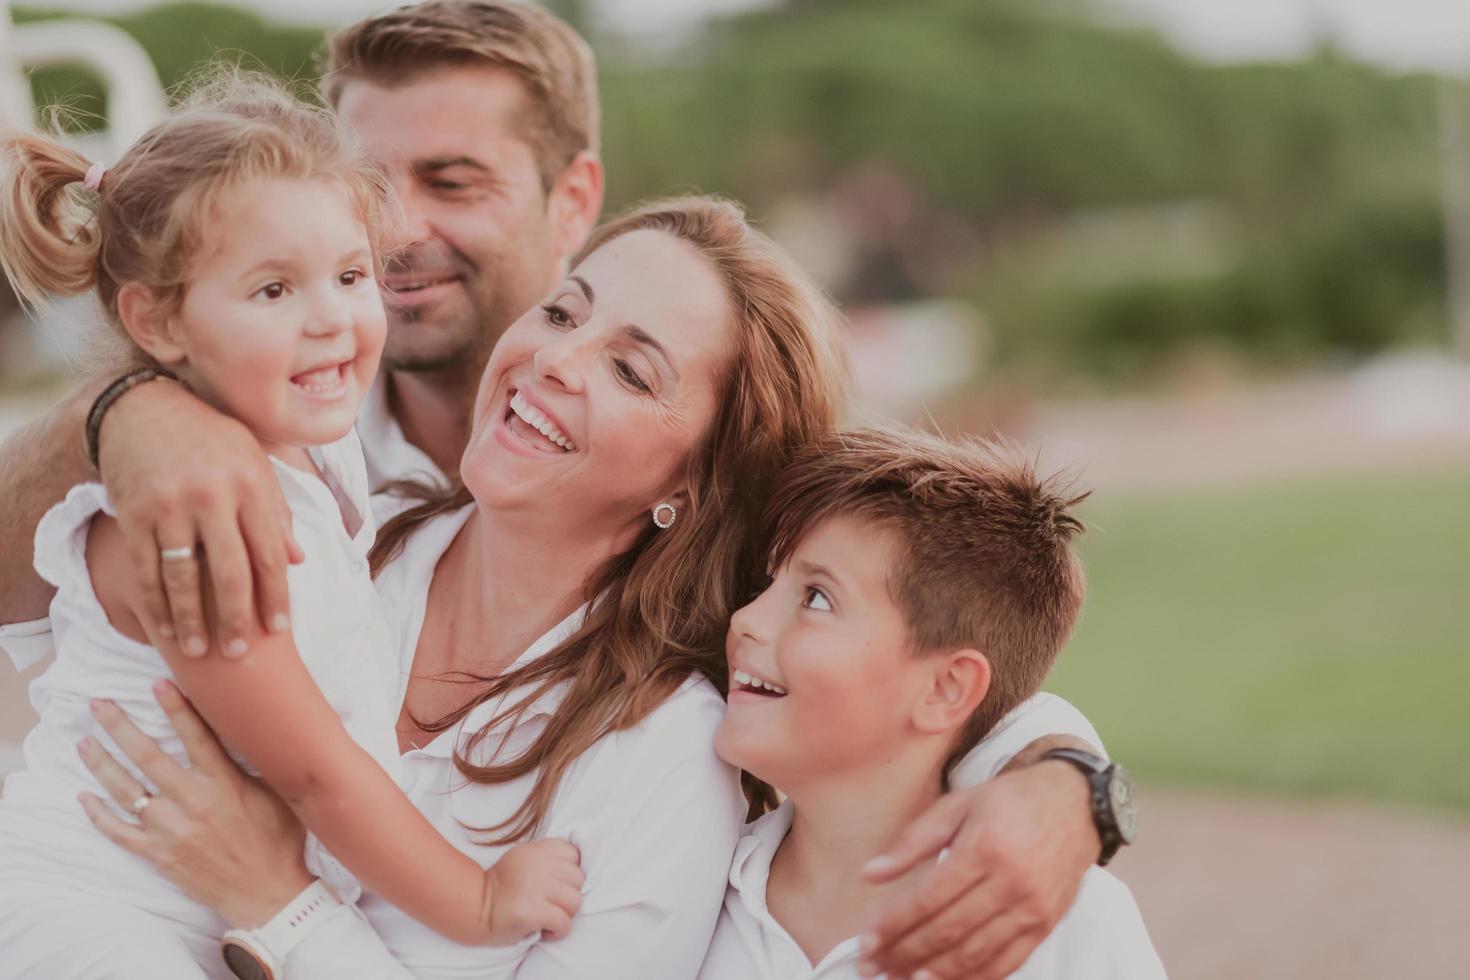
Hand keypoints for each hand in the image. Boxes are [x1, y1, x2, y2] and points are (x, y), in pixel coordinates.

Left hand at [76, 679, 312, 927]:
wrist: (267, 893)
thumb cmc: (279, 841)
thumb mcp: (280, 796)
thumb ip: (262, 765)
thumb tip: (265, 729)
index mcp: (225, 784)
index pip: (196, 736)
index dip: (176, 708)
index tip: (157, 683)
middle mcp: (193, 803)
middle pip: (149, 756)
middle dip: (120, 727)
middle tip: (98, 704)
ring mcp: (171, 830)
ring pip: (127, 791)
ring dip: (102, 764)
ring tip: (84, 743)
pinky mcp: (159, 855)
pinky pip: (120, 833)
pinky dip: (99, 816)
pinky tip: (84, 798)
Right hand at [98, 377, 303, 660]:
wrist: (143, 409)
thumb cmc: (211, 439)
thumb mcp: (254, 462)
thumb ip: (276, 511)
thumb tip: (299, 559)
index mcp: (251, 485)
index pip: (270, 554)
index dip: (277, 596)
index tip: (281, 629)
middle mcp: (213, 496)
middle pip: (231, 573)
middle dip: (237, 619)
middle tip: (239, 654)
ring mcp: (171, 507)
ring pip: (185, 578)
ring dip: (192, 621)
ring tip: (200, 651)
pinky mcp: (135, 515)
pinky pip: (146, 570)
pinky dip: (156, 604)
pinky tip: (164, 629)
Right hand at [483, 838, 584, 944]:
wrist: (473, 910)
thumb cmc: (502, 889)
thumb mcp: (522, 860)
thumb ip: (547, 858)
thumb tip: (578, 868)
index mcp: (535, 850)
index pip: (573, 854)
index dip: (568, 873)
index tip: (554, 885)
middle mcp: (537, 864)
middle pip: (578, 879)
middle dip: (568, 896)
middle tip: (550, 905)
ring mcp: (534, 887)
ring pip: (575, 901)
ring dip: (565, 914)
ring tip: (548, 918)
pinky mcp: (532, 911)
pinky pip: (564, 922)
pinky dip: (558, 931)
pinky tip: (544, 931)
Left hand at [857, 760, 1098, 979]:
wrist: (1076, 804)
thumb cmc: (1008, 801)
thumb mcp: (957, 805)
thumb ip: (912, 841)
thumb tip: (869, 874)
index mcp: (983, 848)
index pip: (928, 898)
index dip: (894, 924)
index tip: (866, 942)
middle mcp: (1010, 882)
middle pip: (947, 930)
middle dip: (904, 954)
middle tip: (873, 967)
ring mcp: (1032, 907)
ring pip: (975, 953)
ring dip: (934, 973)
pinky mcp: (1046, 924)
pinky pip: (1007, 962)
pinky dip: (975, 977)